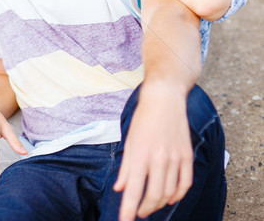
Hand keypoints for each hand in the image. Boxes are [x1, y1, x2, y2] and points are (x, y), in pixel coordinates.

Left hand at [114, 82, 192, 220]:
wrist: (164, 98)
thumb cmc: (143, 118)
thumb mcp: (129, 140)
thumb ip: (125, 167)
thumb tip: (120, 189)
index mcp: (140, 154)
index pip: (133, 190)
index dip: (128, 210)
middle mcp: (158, 158)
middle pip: (153, 196)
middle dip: (144, 209)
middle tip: (138, 212)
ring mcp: (174, 157)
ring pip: (169, 193)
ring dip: (159, 204)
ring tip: (151, 205)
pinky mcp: (187, 155)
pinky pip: (185, 183)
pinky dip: (178, 195)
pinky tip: (170, 198)